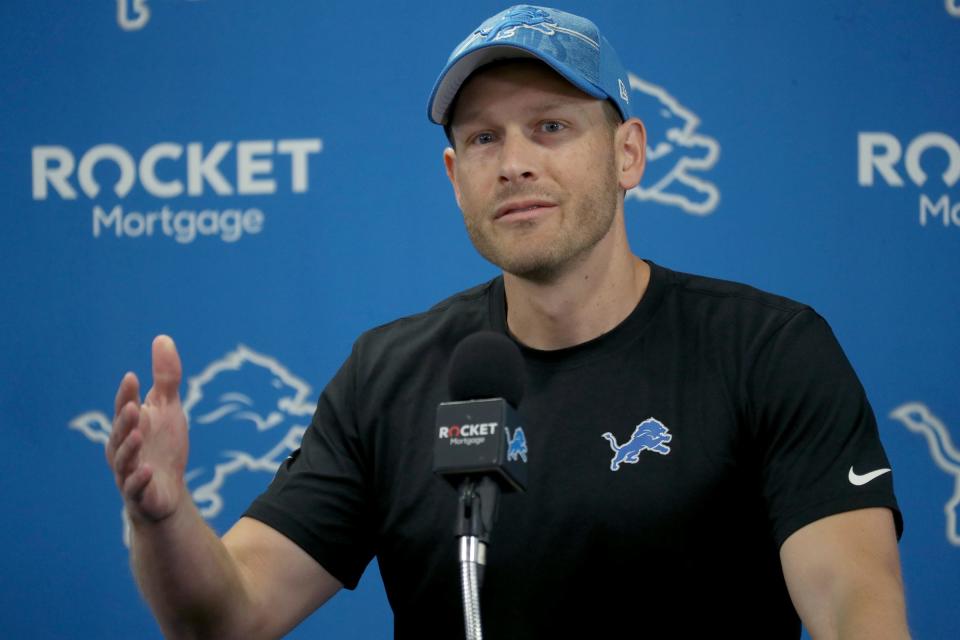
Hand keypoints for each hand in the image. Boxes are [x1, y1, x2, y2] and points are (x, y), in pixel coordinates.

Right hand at [106, 335, 189, 523]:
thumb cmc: (163, 444)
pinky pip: (135, 488)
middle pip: (121, 433)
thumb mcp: (168, 407)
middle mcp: (123, 447)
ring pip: (124, 461)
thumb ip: (166, 376)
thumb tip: (162, 338)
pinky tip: (149, 471)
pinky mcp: (139, 494)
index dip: (127, 394)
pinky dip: (139, 480)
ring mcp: (129, 472)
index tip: (133, 377)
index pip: (125, 406)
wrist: (166, 490)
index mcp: (129, 425)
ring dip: (130, 449)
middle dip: (125, 420)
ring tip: (139, 435)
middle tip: (133, 406)